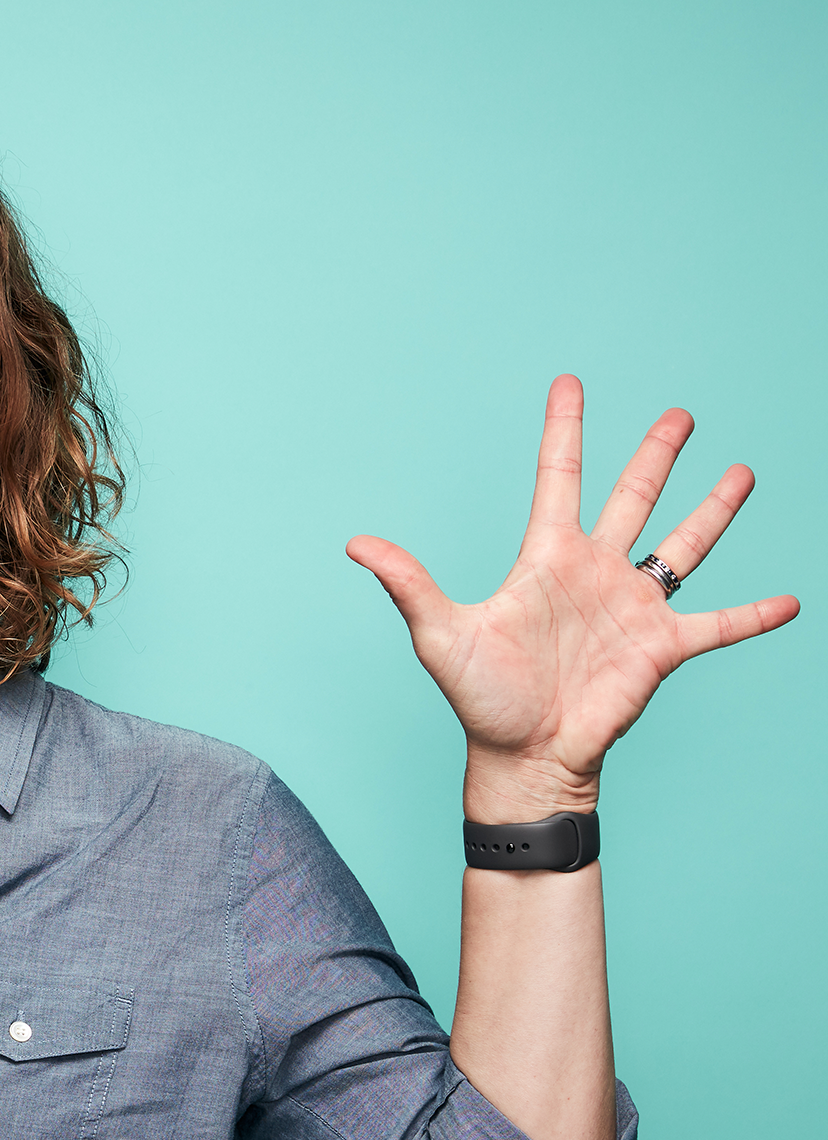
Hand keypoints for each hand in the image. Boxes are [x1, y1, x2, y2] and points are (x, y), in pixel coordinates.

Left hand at [347, 374, 800, 821]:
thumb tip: (356, 544)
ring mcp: (632, 608)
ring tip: (742, 471)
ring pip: (683, 546)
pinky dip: (754, 615)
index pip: (560, 478)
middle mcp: (595, 573)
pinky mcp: (661, 648)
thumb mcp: (441, 634)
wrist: (523, 757)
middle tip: (680, 414)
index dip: (565, 430)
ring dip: (713, 511)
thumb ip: (408, 583)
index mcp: (546, 559)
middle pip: (633, 498)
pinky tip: (792, 600)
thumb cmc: (481, 700)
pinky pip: (718, 624)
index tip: (569, 382)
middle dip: (656, 455)